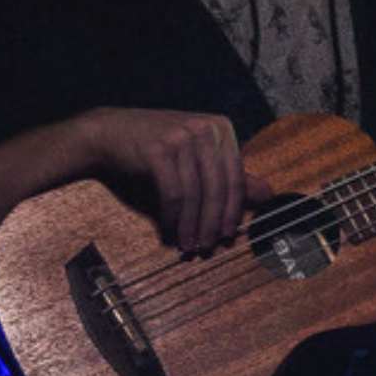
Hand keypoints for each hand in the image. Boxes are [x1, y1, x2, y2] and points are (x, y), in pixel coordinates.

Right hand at [88, 106, 246, 253]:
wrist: (106, 133)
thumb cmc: (155, 151)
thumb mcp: (195, 159)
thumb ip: (228, 175)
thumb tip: (269, 194)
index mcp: (221, 128)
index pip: (235, 178)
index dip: (233, 211)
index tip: (229, 236)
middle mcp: (205, 128)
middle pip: (218, 187)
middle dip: (214, 222)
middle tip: (209, 247)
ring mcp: (182, 135)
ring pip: (196, 193)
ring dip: (193, 225)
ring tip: (190, 245)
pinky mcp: (159, 147)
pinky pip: (173, 192)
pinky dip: (173, 217)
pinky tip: (171, 232)